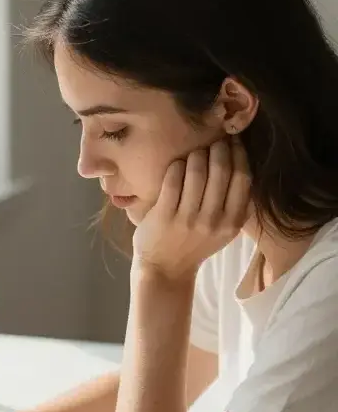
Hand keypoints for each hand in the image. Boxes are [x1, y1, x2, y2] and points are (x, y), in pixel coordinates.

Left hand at [132, 140, 250, 279]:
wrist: (166, 270)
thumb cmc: (196, 245)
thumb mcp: (225, 231)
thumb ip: (238, 206)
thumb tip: (246, 164)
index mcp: (232, 223)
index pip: (243, 178)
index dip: (239, 154)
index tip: (234, 140)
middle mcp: (213, 221)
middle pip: (221, 171)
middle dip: (218, 148)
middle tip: (214, 140)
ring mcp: (187, 219)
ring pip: (197, 172)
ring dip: (196, 155)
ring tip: (195, 152)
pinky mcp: (164, 216)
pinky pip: (173, 180)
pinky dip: (176, 166)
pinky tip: (177, 163)